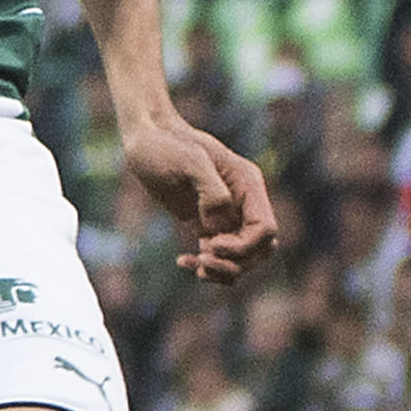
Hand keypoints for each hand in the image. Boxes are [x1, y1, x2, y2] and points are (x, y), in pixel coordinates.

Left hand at [125, 109, 280, 284]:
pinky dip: (206, 265)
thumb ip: (211, 191)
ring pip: (241, 257)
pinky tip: (183, 261)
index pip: (265, 229)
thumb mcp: (190, 162)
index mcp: (248, 184)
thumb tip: (218, 226)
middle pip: (259, 249)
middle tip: (203, 262)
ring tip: (195, 267)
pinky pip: (218, 254)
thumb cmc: (166, 145)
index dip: (244, 247)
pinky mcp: (206, 223)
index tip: (211, 244)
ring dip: (223, 271)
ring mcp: (226, 214)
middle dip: (236, 263)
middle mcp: (243, 202)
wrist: (145, 139)